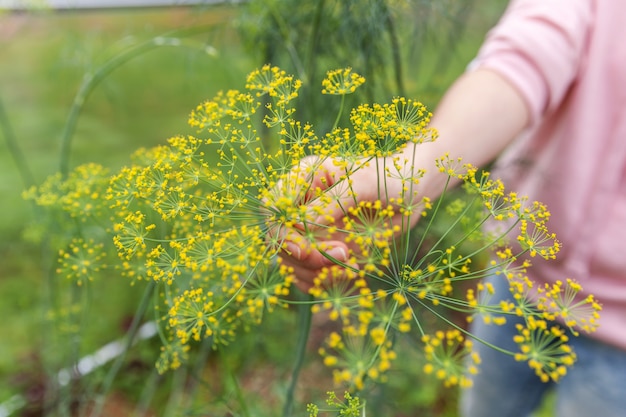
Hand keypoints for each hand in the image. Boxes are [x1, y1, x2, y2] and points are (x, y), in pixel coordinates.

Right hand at [272, 154, 420, 291]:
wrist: (409, 195)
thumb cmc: (387, 178)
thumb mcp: (363, 183)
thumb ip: (331, 202)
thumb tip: (302, 225)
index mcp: (303, 178)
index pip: (272, 207)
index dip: (279, 231)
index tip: (302, 250)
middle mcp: (299, 206)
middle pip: (277, 240)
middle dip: (304, 257)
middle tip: (342, 255)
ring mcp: (307, 231)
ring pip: (290, 262)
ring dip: (316, 272)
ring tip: (351, 262)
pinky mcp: (320, 251)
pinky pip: (308, 275)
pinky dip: (324, 280)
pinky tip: (350, 270)